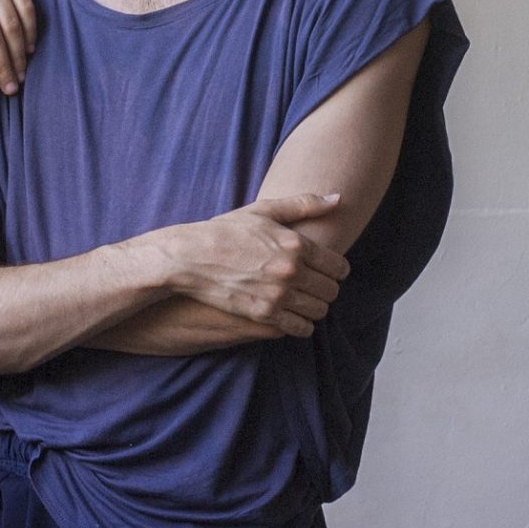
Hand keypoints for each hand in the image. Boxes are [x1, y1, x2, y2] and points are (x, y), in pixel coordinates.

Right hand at [148, 193, 350, 336]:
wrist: (190, 257)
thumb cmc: (226, 231)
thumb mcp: (264, 211)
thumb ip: (303, 205)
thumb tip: (337, 199)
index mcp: (295, 244)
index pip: (338, 267)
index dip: (336, 271)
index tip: (327, 271)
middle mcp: (291, 271)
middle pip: (331, 291)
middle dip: (326, 289)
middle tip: (314, 287)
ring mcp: (277, 295)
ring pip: (319, 311)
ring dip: (315, 307)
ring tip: (303, 301)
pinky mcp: (263, 314)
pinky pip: (300, 328)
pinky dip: (301, 325)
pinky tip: (292, 316)